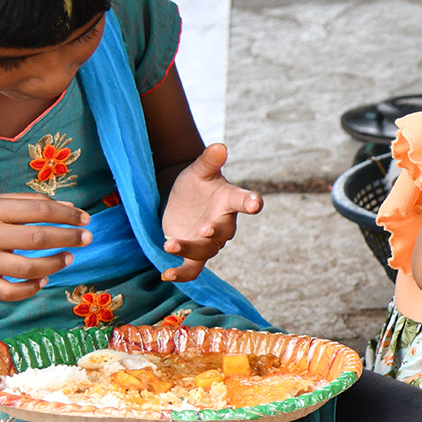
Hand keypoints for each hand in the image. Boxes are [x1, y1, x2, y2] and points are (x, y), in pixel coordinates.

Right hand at [0, 193, 89, 300]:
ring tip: (69, 257)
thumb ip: (30, 202)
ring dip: (55, 264)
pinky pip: (9, 292)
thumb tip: (70, 207)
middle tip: (86, 237)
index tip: (85, 218)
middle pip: (37, 239)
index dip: (67, 214)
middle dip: (68, 238)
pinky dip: (30, 288)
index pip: (38, 210)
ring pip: (27, 268)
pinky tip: (44, 279)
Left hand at [161, 143, 261, 281]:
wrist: (182, 201)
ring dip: (189, 249)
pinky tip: (165, 275)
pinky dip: (181, 274)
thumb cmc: (196, 185)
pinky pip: (192, 269)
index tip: (256, 203)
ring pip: (206, 251)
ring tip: (169, 244)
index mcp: (230, 201)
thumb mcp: (199, 170)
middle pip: (224, 232)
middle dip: (215, 232)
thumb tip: (219, 146)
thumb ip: (209, 161)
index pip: (244, 201)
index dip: (252, 202)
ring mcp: (210, 242)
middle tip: (204, 229)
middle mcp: (224, 224)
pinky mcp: (194, 255)